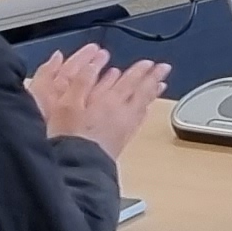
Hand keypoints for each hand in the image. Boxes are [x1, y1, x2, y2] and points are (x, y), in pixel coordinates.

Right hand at [28, 46, 168, 155]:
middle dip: (153, 79)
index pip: (130, 82)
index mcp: (109, 101)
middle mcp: (122, 113)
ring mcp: (125, 128)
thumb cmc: (71, 137)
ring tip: (159, 86)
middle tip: (164, 69)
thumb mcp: (67, 104)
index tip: (150, 63)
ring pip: (143, 106)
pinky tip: (144, 111)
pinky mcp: (123, 140)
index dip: (140, 71)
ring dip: (152, 94)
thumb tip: (93, 66)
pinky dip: (144, 111)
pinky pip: (139, 120)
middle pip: (142, 92)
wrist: (79, 167)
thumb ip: (81, 83)